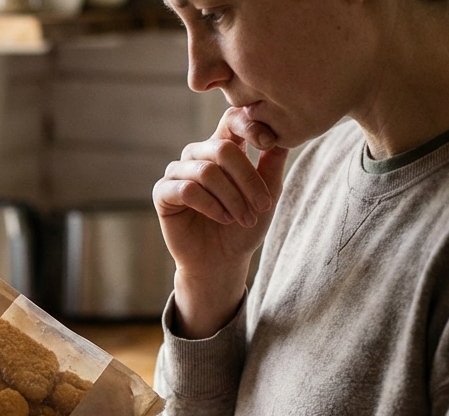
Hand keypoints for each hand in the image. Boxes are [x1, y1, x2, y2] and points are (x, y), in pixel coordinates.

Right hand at [153, 107, 289, 338]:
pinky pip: (188, 189)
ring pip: (207, 170)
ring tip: (243, 218)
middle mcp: (197, 155)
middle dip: (247, 179)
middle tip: (263, 206)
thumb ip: (272, 163)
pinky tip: (223, 218)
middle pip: (222, 148)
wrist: (222, 261)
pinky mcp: (163, 193)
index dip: (250, 125)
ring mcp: (177, 172)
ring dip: (231, 197)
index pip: (231, 120)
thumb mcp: (267, 193)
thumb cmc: (244, 225)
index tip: (269, 143)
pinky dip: (211, 205)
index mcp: (221, 147)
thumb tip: (285, 132)